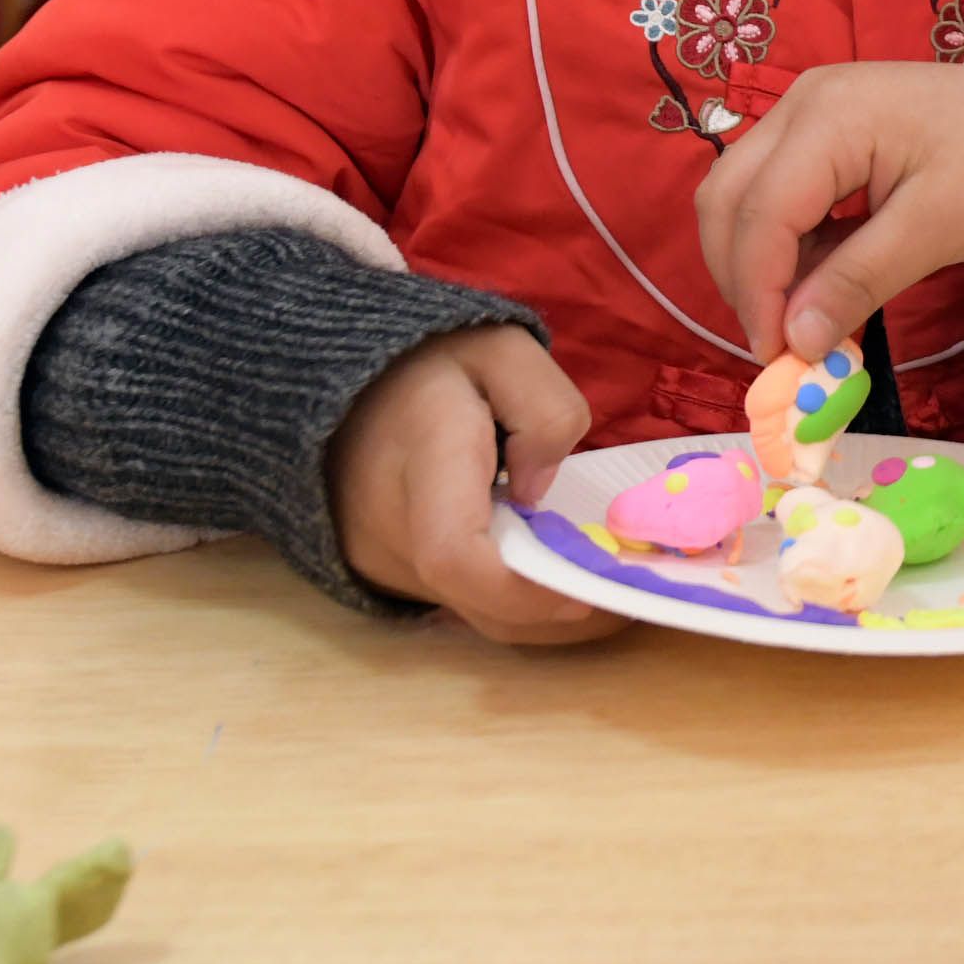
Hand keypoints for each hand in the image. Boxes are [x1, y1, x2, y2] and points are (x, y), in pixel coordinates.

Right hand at [329, 326, 614, 644]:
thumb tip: (539, 490)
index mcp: (423, 459)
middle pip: (475, 600)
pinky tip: (547, 569)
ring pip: (469, 613)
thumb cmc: (432, 360)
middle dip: (554, 604)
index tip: (588, 581)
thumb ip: (545, 411)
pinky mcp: (383, 572)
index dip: (523, 589)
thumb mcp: (505, 350)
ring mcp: (379, 558)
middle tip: (621, 581)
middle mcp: (389, 525)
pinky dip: (508, 599)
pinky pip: (454, 603)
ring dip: (536, 608)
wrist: (343, 380)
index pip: (455, 554)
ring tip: (592, 573)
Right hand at [695, 59, 963, 360]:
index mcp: (829, 116)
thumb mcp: (935, 230)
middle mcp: (804, 102)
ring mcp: (808, 112)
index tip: (777, 356)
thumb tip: (793, 341)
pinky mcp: (821, 132)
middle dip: (743, 277)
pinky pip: (776, 193)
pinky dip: (786, 246)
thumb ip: (857, 281)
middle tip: (778, 343)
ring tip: (801, 319)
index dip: (758, 292)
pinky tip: (821, 283)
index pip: (760, 213)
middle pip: (727, 198)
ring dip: (758, 263)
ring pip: (742, 196)